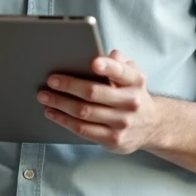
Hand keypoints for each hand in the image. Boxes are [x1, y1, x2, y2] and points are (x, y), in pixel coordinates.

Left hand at [38, 49, 159, 154]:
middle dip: (69, 85)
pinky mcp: (113, 140)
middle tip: (51, 80)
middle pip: (94, 93)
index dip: (107, 67)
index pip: (120, 71)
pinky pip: (83, 129)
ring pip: (85, 112)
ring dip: (60, 103)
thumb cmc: (132, 93)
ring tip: (44, 96)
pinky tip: (52, 112)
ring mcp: (122, 123)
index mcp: (136, 81)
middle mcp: (131, 102)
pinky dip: (64, 120)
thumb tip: (109, 55)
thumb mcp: (133, 73)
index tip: (93, 62)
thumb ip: (121, 62)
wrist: (152, 125)